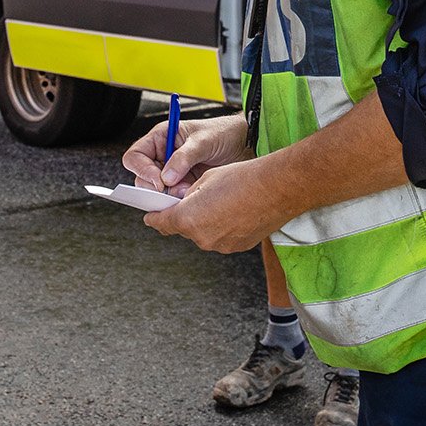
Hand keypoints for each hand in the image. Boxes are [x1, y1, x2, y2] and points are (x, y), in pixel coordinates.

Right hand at [121, 113, 250, 195]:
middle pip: (142, 178)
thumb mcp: (203, 141)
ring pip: (157, 191)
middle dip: (156, 187)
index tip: (158, 181)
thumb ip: (183, 158)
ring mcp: (173, 172)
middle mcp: (163, 156)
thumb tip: (166, 178)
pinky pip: (174, 198)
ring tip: (188, 189)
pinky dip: (181, 200)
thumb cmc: (224, 133)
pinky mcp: (185, 185)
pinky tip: (193, 193)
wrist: (245, 145)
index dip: (142, 170)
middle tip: (173, 190)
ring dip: (170, 195)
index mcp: (161, 138)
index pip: (135, 156)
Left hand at [144, 159, 290, 253]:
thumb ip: (188, 196)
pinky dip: (222, 227)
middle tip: (194, 200)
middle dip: (184, 216)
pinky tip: (234, 211)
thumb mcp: (205, 180)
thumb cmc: (241, 178)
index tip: (150, 216)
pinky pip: (221, 237)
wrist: (276, 188)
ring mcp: (220, 246)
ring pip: (203, 234)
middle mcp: (201, 237)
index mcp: (188, 218)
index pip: (161, 222)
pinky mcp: (236, 247)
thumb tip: (185, 203)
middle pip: (183, 228)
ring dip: (205, 222)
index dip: (154, 217)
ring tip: (221, 202)